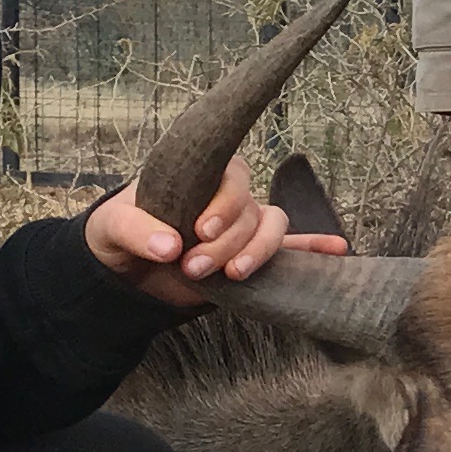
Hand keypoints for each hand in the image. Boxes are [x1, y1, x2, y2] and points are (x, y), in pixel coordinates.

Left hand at [83, 149, 348, 309]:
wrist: (121, 271)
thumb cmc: (117, 236)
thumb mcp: (112, 227)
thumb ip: (136, 230)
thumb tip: (167, 245)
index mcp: (201, 175)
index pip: (232, 180)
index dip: (223, 206)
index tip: (199, 232)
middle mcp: (228, 198)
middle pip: (252, 213)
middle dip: (228, 243)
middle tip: (193, 266)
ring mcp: (243, 228)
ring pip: (273, 230)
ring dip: (257, 254)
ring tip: (233, 275)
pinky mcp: (248, 257)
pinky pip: (291, 249)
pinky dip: (314, 247)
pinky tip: (338, 250)